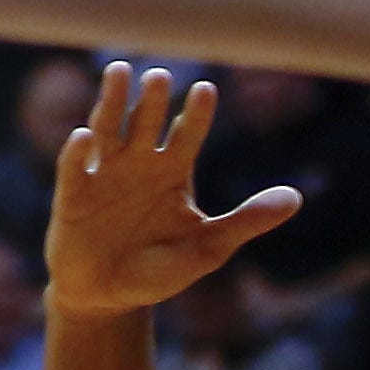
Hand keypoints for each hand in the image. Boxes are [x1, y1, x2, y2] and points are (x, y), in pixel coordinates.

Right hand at [45, 66, 301, 317]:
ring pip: (108, 129)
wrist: (111, 296)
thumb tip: (296, 197)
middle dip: (153, 101)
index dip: (196, 115)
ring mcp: (103, 174)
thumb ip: (247, 220)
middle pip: (147, 123)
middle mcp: (137, 164)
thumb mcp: (209, 247)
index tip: (208, 90)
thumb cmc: (160, 270)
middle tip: (161, 77)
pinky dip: (77, 153)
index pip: (187, 136)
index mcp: (171, 173)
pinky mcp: (73, 193)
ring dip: (113, 102)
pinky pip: (74, 168)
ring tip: (120, 73)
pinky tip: (84, 136)